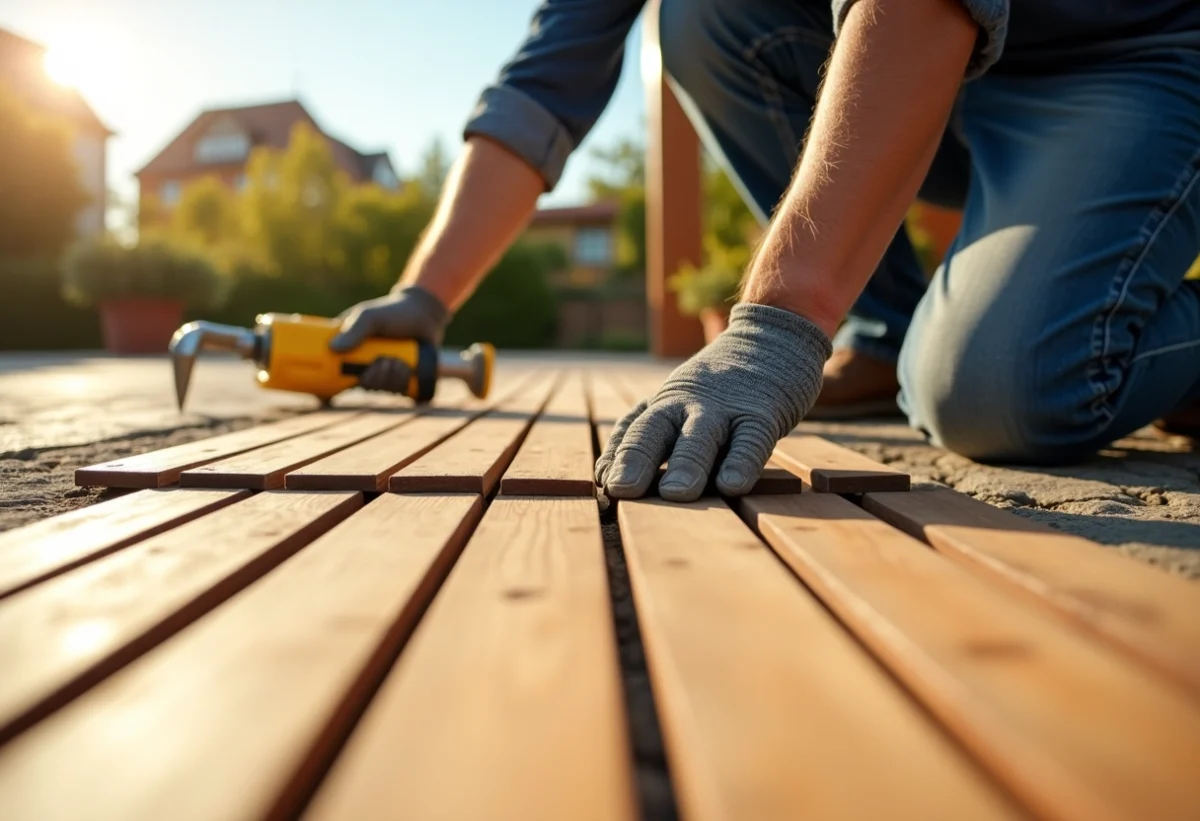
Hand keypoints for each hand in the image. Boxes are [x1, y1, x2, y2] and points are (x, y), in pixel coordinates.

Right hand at [328, 285, 448, 392]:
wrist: (424, 314)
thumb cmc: (393, 311)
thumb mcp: (370, 316)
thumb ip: (354, 330)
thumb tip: (333, 348)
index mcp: (348, 348)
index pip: (332, 372)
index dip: (332, 384)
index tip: (342, 384)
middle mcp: (362, 362)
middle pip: (360, 383)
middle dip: (373, 377)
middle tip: (384, 361)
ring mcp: (381, 371)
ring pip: (379, 388)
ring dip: (390, 378)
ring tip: (397, 360)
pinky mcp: (399, 377)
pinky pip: (397, 389)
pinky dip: (402, 381)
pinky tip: (407, 367)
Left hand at [596, 304, 831, 501]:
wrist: (776, 336)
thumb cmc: (724, 387)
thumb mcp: (684, 403)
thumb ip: (657, 436)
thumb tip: (613, 479)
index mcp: (665, 404)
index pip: (632, 430)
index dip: (615, 457)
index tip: (600, 484)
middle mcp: (687, 404)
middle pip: (655, 431)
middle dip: (636, 460)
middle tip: (621, 490)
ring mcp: (725, 408)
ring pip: (701, 436)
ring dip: (686, 464)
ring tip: (675, 493)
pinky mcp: (764, 413)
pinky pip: (751, 440)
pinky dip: (741, 462)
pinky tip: (732, 485)